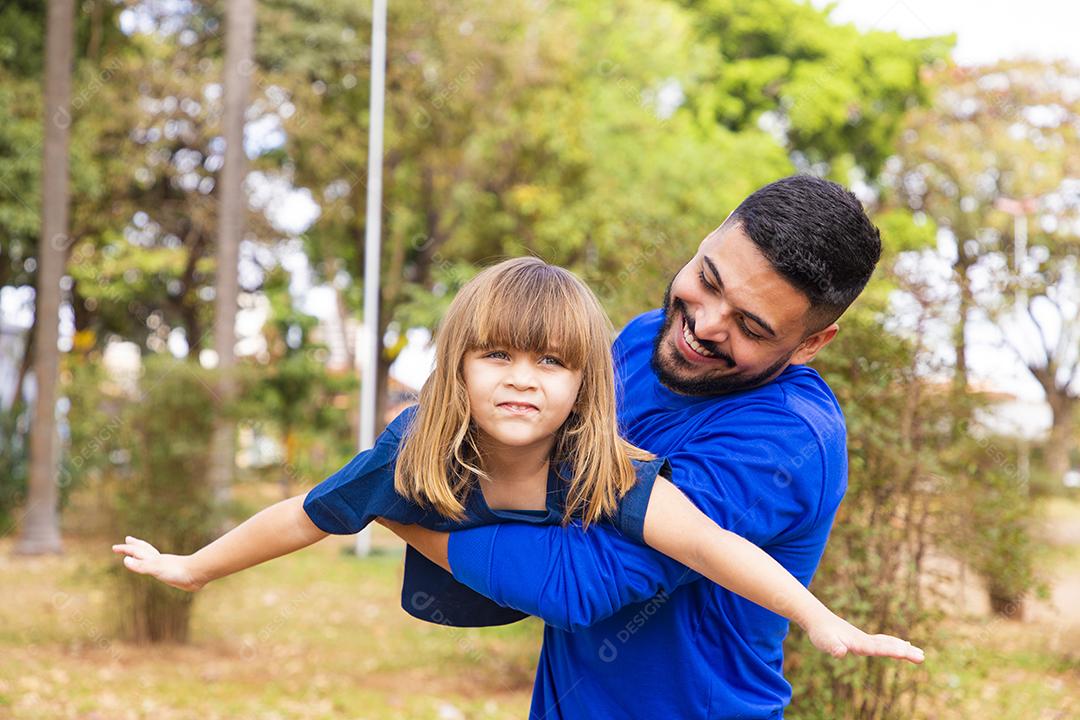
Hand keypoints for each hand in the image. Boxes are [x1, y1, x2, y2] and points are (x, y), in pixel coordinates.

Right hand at [111, 536, 204, 591]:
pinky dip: (154, 564)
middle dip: (134, 545)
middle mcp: (158, 559)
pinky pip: (160, 566)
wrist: (197, 573)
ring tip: (141, 552)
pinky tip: (157, 567)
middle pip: (144, 549)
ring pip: (152, 556)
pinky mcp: (172, 572)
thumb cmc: (177, 571)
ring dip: (144, 552)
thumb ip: (140, 565)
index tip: (114, 547)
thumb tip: (124, 560)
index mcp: (153, 558)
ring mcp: (166, 564)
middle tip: (127, 539)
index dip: (125, 549)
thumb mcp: (155, 568)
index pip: (136, 551)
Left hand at [806, 613, 924, 663]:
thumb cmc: (821, 633)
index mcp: (858, 642)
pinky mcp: (864, 639)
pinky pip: (883, 642)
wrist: (818, 619)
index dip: (891, 650)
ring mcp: (866, 639)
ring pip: (888, 643)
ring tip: (920, 653)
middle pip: (888, 645)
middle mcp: (865, 640)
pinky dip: (895, 643)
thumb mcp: (824, 642)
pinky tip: (903, 645)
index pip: (878, 648)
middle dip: (905, 651)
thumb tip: (840, 652)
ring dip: (903, 648)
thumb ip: (832, 647)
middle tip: (922, 657)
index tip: (906, 652)